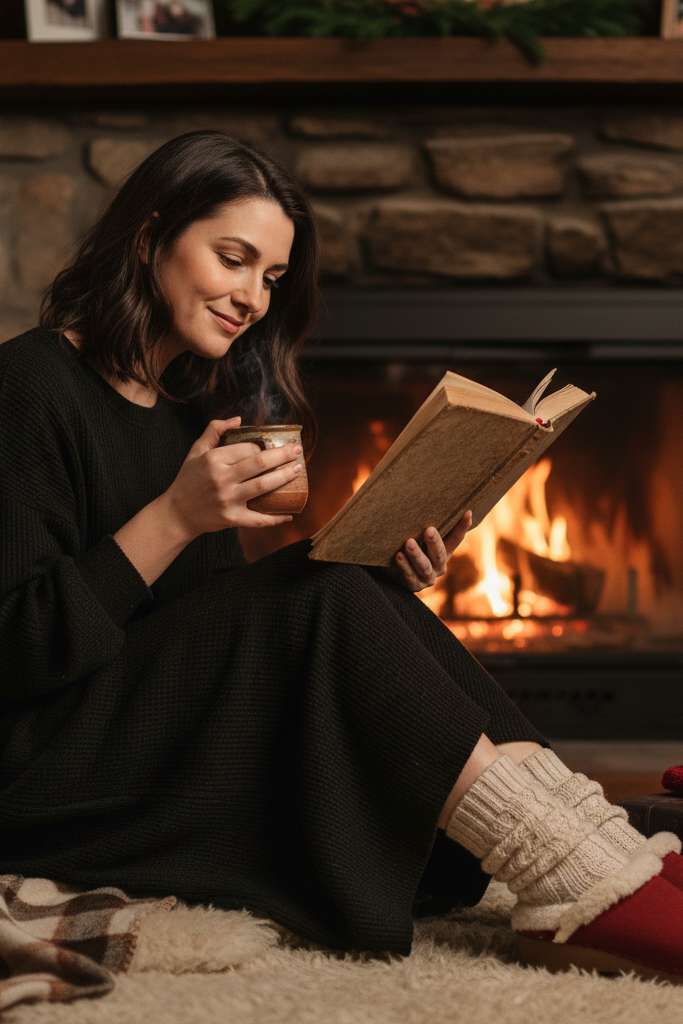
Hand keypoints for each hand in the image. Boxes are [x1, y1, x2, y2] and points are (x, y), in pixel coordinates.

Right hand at [162, 417, 303, 540]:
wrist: (178, 513)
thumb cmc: (189, 479)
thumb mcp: (196, 451)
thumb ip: (214, 430)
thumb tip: (238, 420)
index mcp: (213, 460)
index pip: (247, 448)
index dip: (262, 447)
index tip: (269, 447)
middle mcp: (221, 479)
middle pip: (259, 464)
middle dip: (283, 455)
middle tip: (298, 450)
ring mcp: (228, 500)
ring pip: (263, 487)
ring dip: (284, 477)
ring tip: (297, 469)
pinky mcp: (232, 519)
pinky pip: (258, 519)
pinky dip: (275, 518)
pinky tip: (289, 514)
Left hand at [386, 511, 472, 592]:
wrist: (391, 570)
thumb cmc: (407, 548)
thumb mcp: (417, 536)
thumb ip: (423, 526)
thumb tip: (424, 498)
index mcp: (444, 552)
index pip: (456, 539)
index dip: (462, 527)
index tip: (467, 512)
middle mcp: (439, 566)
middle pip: (440, 554)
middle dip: (434, 542)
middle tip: (429, 529)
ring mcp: (427, 578)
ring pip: (424, 566)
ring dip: (417, 555)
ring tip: (409, 542)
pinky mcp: (413, 586)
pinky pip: (409, 576)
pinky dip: (404, 565)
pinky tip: (398, 556)